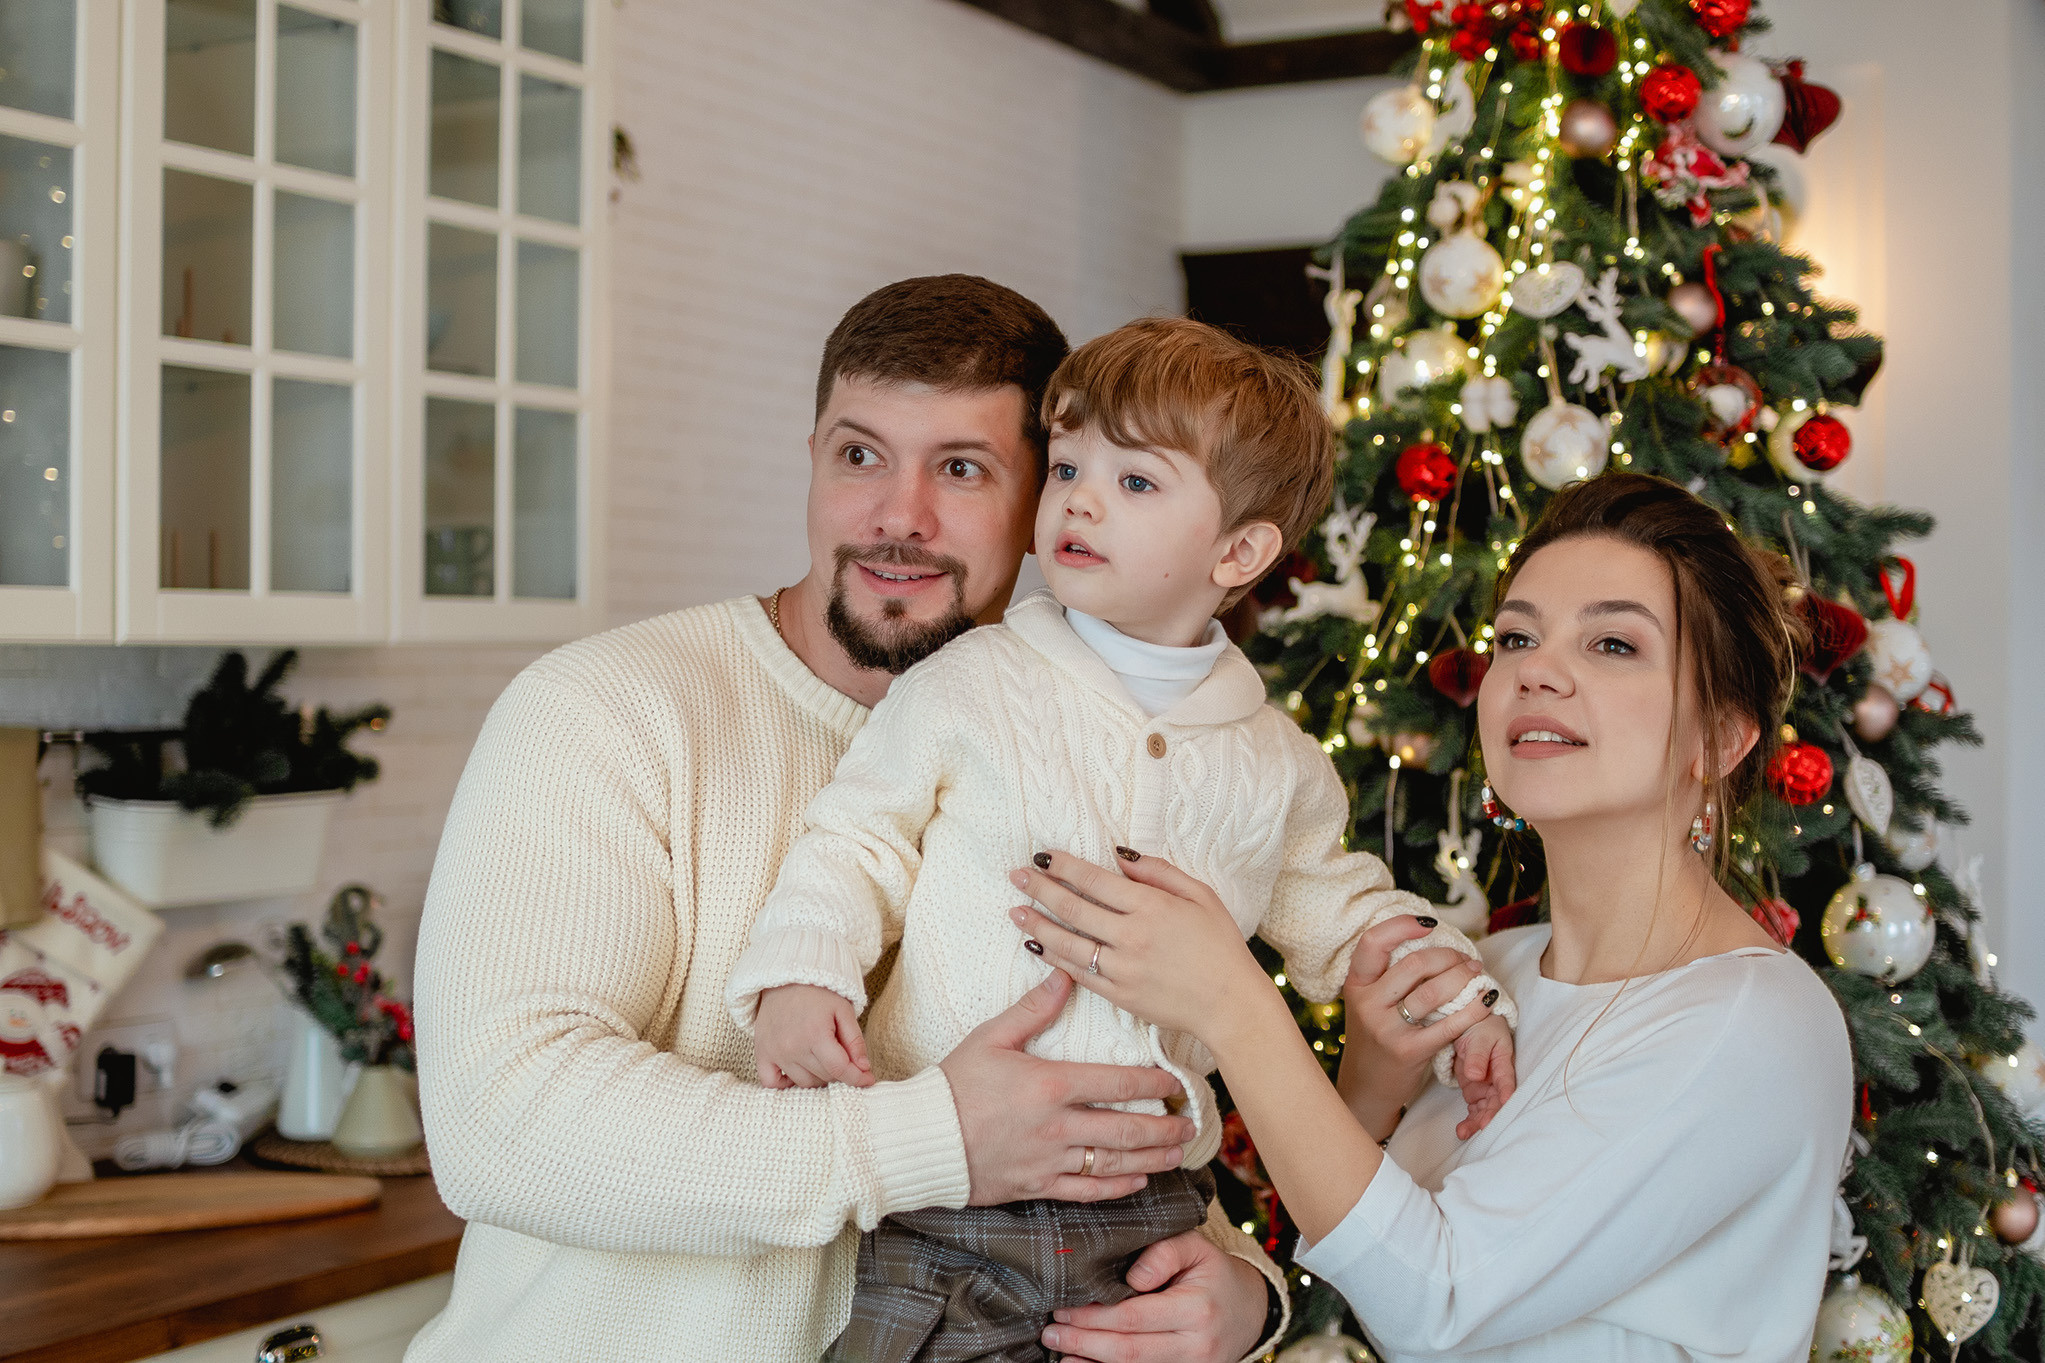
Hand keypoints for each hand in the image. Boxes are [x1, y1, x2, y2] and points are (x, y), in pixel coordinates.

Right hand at [751, 984, 871, 1088]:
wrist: (786, 978)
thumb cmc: (818, 993)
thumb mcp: (843, 1010)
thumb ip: (855, 1041)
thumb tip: (864, 1069)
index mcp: (816, 1034)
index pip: (840, 1069)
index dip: (857, 1077)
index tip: (868, 1079)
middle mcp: (793, 1047)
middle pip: (824, 1077)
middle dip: (839, 1070)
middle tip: (841, 1054)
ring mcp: (776, 1052)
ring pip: (804, 1082)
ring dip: (818, 1076)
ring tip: (821, 1057)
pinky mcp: (762, 1053)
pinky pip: (771, 1082)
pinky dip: (785, 1083)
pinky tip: (797, 1070)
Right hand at [940, 971, 1194, 1205]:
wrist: (920, 1138)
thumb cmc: (953, 1084)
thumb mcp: (991, 1038)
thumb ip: (1033, 1009)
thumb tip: (1063, 974)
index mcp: (1050, 1085)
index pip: (1118, 1082)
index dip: (1155, 1083)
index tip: (1177, 1082)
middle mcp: (1057, 1126)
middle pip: (1127, 1128)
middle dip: (1165, 1127)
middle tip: (1191, 1123)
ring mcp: (1049, 1160)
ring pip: (1115, 1163)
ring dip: (1152, 1158)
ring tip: (1177, 1153)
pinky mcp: (1037, 1187)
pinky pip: (1088, 1191)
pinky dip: (1118, 1188)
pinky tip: (1139, 1181)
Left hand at [1005, 849, 1268, 1042]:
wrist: (1230, 1004)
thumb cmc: (1221, 945)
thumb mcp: (1200, 895)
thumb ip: (1159, 873)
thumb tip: (1119, 856)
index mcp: (1152, 907)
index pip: (1095, 880)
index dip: (1064, 866)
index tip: (1042, 855)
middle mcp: (1132, 936)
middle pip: (1073, 908)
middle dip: (1040, 889)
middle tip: (1016, 875)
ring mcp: (1123, 969)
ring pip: (1068, 943)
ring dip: (1037, 924)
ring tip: (1015, 910)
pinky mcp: (1119, 996)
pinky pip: (1078, 973)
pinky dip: (1053, 959)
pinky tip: (1035, 946)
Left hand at [1042, 1228, 1269, 1362]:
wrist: (1250, 1311)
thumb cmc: (1213, 1273)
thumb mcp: (1196, 1247)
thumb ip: (1164, 1252)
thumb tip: (1132, 1276)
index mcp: (1196, 1308)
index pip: (1134, 1317)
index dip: (1094, 1316)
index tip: (1064, 1308)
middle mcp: (1196, 1345)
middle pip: (1129, 1351)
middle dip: (1084, 1342)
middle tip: (1051, 1331)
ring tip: (1059, 1350)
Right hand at [1335, 915, 1496, 1139]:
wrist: (1366, 1087)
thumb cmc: (1375, 1037)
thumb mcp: (1368, 1003)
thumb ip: (1387, 976)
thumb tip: (1428, 939)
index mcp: (1356, 985)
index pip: (1373, 942)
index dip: (1402, 926)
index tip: (1430, 923)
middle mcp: (1367, 1004)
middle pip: (1414, 965)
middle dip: (1448, 957)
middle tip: (1466, 959)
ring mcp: (1386, 1029)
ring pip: (1433, 992)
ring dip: (1464, 978)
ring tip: (1478, 975)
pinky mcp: (1408, 1051)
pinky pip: (1448, 1025)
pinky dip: (1473, 1010)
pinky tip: (1486, 1001)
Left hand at [1452, 1014, 1516, 1140]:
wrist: (1469, 1026)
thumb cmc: (1479, 1027)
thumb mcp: (1479, 1037)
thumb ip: (1477, 1055)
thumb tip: (1476, 1075)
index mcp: (1503, 1062)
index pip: (1506, 1078)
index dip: (1506, 1090)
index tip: (1505, 1101)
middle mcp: (1498, 1078)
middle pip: (1497, 1099)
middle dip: (1491, 1114)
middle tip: (1482, 1126)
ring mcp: (1486, 1087)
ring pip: (1486, 1108)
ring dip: (1478, 1122)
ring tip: (1464, 1133)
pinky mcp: (1475, 1091)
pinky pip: (1475, 1110)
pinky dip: (1470, 1121)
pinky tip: (1462, 1132)